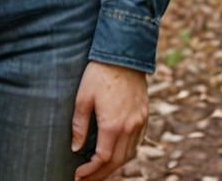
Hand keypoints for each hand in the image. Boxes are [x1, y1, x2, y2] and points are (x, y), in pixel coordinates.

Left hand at [71, 61, 147, 179]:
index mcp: (112, 124)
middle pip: (117, 162)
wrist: (123, 54)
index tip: (78, 176)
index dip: (90, 171)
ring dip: (115, 166)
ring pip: (129, 155)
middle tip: (87, 180)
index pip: (102, 159)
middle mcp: (129, 127)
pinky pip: (138, 143)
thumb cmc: (99, 73)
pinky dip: (127, 154)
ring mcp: (139, 122)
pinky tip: (117, 154)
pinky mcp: (144, 116)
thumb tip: (76, 148)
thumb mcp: (83, 97)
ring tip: (100, 171)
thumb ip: (79, 124)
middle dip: (101, 175)